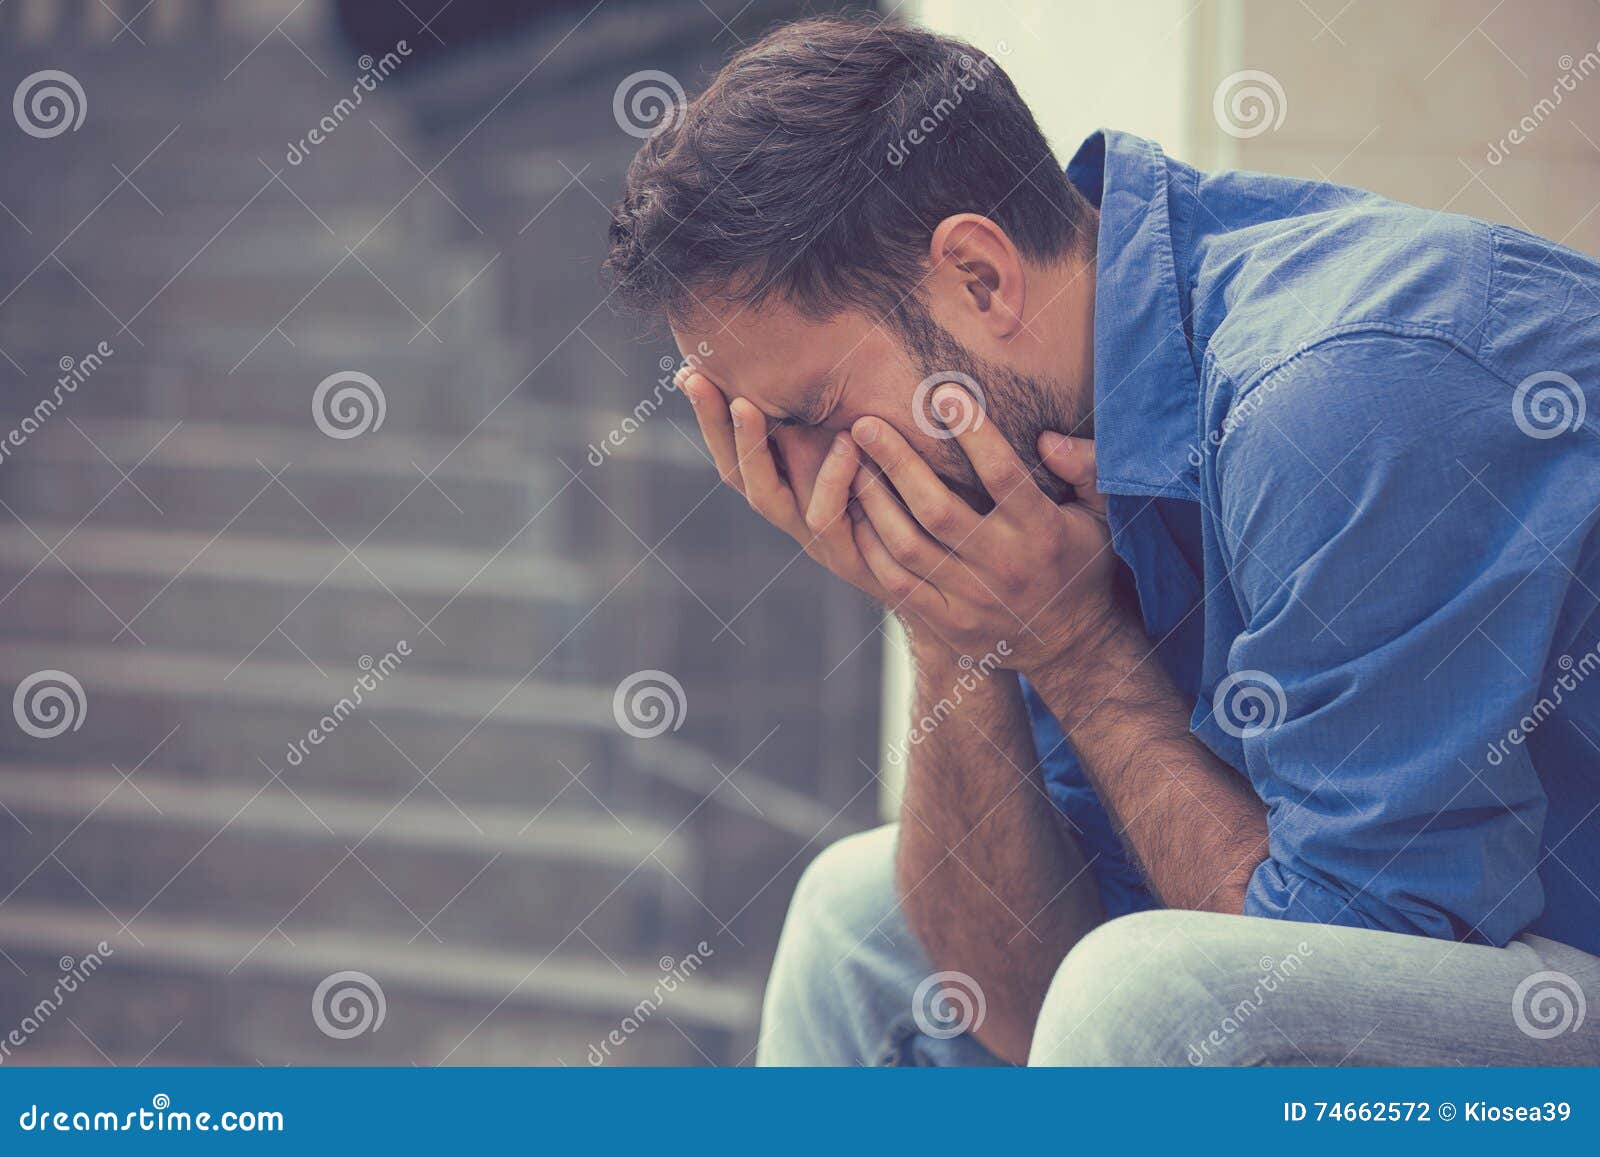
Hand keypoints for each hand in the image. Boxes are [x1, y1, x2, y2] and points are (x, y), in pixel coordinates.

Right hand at [676, 367, 942, 647]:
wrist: (951, 577)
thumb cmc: (913, 503)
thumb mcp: (877, 455)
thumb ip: (852, 417)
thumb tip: (841, 346)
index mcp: (794, 489)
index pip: (735, 450)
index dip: (709, 417)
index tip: (687, 371)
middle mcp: (795, 515)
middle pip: (735, 471)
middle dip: (712, 424)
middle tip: (697, 380)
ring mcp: (819, 540)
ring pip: (767, 497)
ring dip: (753, 447)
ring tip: (746, 404)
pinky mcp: (852, 559)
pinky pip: (827, 516)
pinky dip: (833, 476)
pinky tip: (847, 441)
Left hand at [847, 384, 1128, 674]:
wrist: (1071, 644)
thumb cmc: (1080, 560)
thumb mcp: (1102, 513)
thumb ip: (1085, 467)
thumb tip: (1045, 437)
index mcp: (1041, 532)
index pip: (1003, 475)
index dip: (973, 432)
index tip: (944, 394)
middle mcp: (1004, 566)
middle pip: (937, 509)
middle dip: (896, 461)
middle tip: (864, 423)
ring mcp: (972, 599)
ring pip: (908, 546)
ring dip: (873, 501)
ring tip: (849, 462)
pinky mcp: (948, 623)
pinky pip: (897, 582)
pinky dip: (871, 546)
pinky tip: (856, 513)